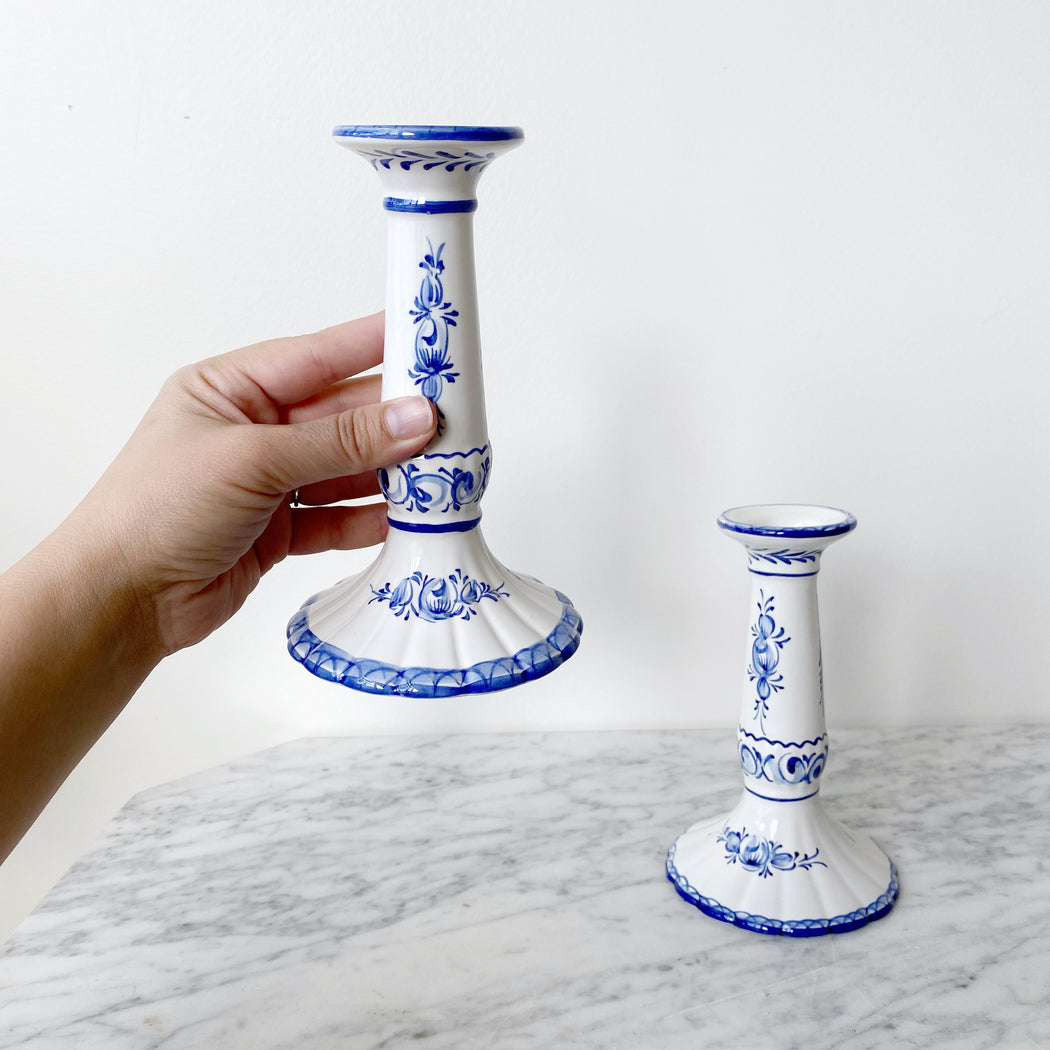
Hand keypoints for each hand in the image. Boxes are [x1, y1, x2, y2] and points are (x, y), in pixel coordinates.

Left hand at [68, 312, 435, 655]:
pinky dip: (368, 519)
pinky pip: (337, 517)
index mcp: (232, 390)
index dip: (374, 345)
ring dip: (389, 473)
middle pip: (341, 416)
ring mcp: (267, 483)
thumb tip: (413, 419)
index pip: (318, 356)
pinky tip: (402, 518)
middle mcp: (253, 431)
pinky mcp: (279, 531)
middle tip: (452, 419)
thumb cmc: (156, 511)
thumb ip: (340, 442)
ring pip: (345, 469)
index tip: (425, 337)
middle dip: (393, 420)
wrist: (120, 601)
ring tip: (440, 471)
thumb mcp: (253, 460)